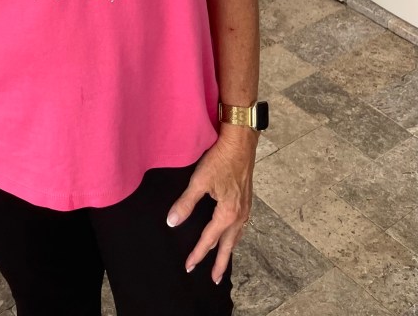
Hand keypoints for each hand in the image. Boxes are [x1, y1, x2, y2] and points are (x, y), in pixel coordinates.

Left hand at [165, 125, 256, 283]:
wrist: (240, 142)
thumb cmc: (220, 159)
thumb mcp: (200, 180)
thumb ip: (186, 203)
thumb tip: (172, 222)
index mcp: (227, 214)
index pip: (209, 240)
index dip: (198, 254)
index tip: (189, 266)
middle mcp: (239, 216)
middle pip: (228, 245)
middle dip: (220, 263)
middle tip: (213, 279)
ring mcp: (246, 209)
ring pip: (237, 237)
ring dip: (229, 250)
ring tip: (223, 262)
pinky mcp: (247, 201)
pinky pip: (241, 227)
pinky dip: (235, 236)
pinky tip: (232, 234)